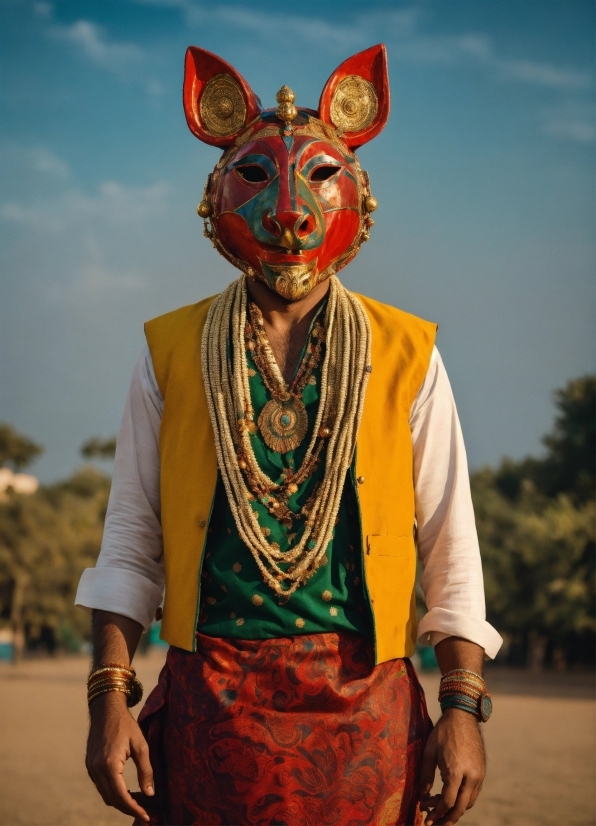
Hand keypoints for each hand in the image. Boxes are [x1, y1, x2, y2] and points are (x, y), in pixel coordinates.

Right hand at [86, 691, 154, 822]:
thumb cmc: (126, 724)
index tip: (147, 816)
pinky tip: (125, 791)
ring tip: (137, 804)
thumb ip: (146, 770)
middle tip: (145, 812)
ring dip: (120, 802)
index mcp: (110, 764)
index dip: (134, 808)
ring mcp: (91, 768)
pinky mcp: (90, 765)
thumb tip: (150, 793)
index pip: (121, 796)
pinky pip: (101, 786)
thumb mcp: (141, 745)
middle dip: (128, 808)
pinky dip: (113, 793)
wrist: (106, 709)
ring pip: (105, 795)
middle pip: (112, 799)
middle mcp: (97, 769)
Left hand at [419, 708, 484, 825]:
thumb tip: (422, 797)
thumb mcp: (429, 752)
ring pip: (469, 803)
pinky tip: (450, 798)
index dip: (436, 813)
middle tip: (434, 823)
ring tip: (440, 811)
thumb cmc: (443, 733)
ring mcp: (479, 775)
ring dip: (455, 810)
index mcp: (456, 771)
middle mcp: (471, 776)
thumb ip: (425, 776)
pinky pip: (473, 793)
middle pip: (460, 807)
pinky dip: (462, 800)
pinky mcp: (482, 772)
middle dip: (447, 819)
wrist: (463, 716)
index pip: (447, 801)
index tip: (426, 817)